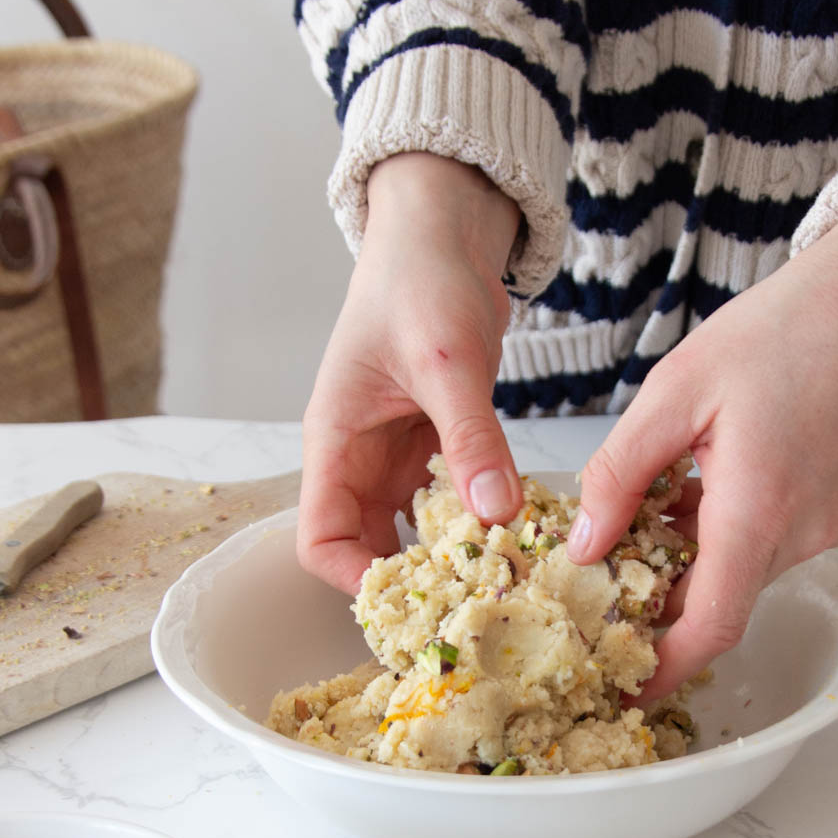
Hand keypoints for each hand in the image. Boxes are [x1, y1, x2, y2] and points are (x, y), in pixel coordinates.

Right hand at [298, 153, 523, 592]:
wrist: (444, 231)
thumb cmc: (421, 278)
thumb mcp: (446, 361)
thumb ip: (470, 437)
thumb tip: (496, 513)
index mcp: (336, 440)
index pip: (319, 537)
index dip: (355, 577)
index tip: (415, 596)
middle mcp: (362, 457)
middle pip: (368, 548)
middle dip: (415, 581)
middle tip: (473, 606)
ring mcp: (401, 453)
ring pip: (415, 530)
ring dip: (452, 555)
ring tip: (501, 579)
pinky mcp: (439, 443)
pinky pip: (453, 501)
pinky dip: (480, 520)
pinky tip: (518, 532)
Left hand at [566, 185, 837, 698]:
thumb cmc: (779, 329)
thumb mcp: (676, 390)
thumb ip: (622, 473)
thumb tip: (583, 545)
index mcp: (760, 507)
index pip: (710, 625)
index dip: (663, 667)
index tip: (622, 685)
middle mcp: (805, 532)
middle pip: (720, 602)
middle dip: (661, 603)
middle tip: (604, 583)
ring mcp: (830, 526)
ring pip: (743, 573)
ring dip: (691, 561)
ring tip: (650, 507)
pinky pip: (769, 546)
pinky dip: (725, 536)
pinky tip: (699, 488)